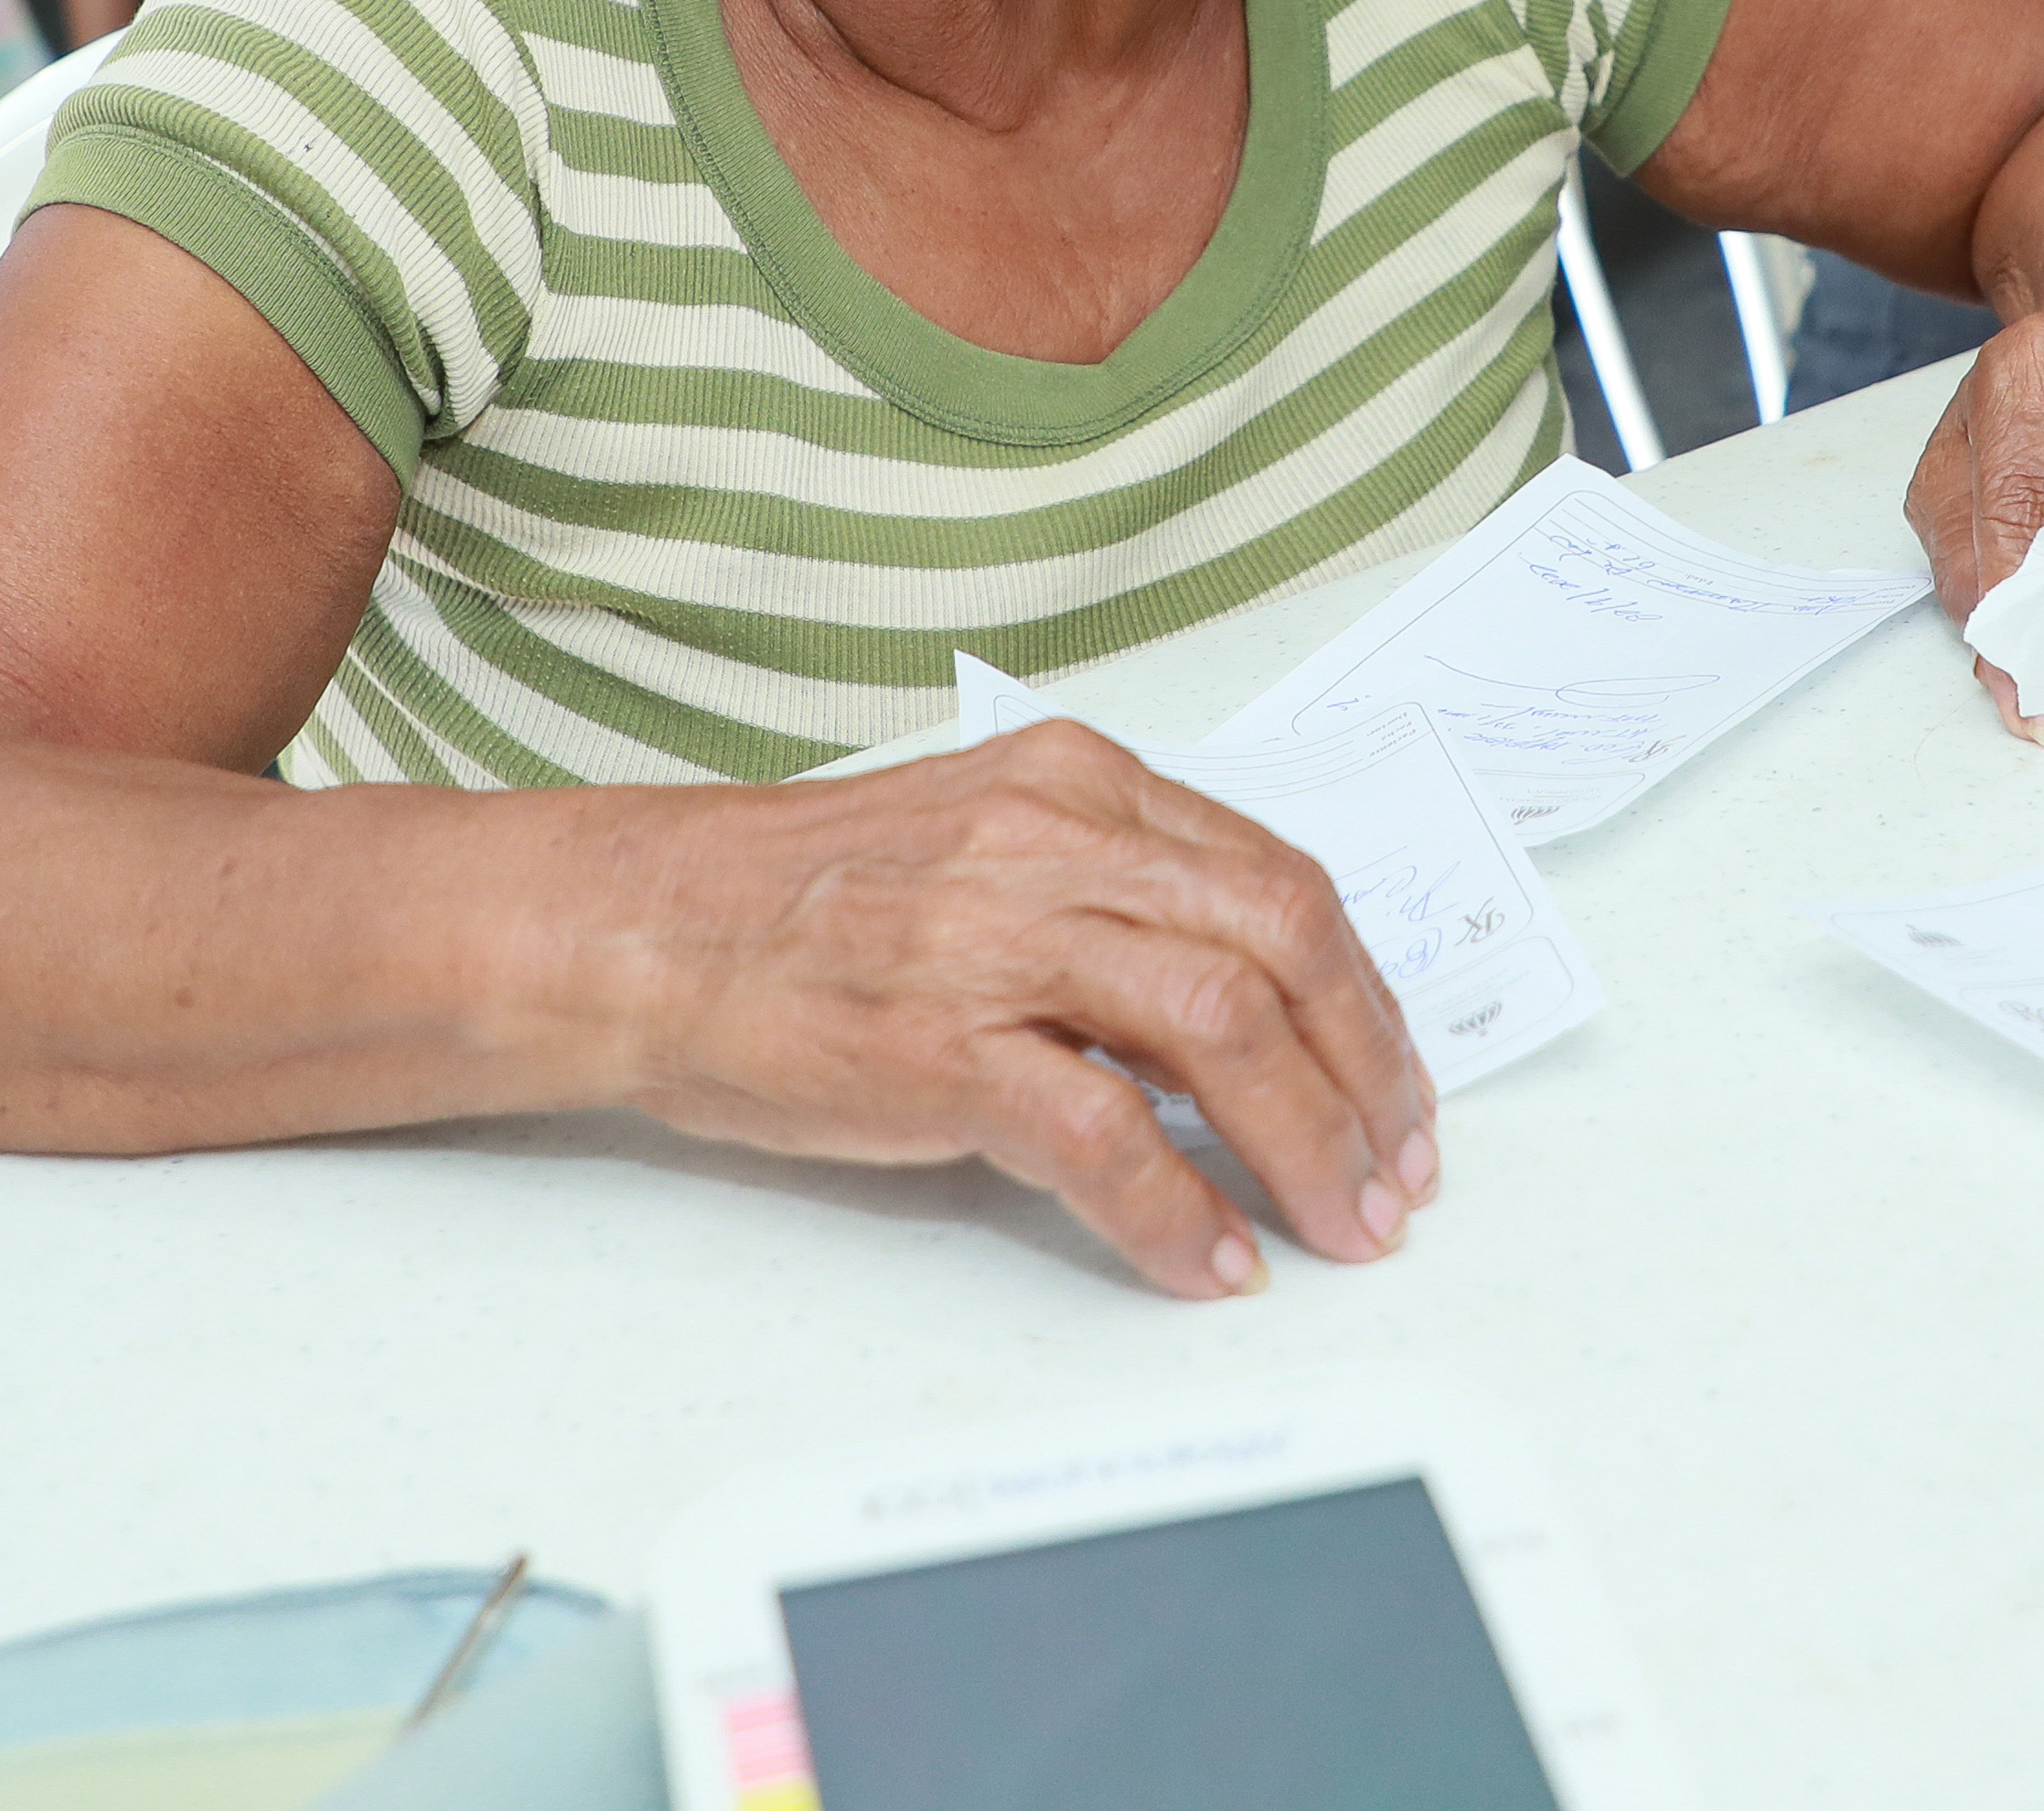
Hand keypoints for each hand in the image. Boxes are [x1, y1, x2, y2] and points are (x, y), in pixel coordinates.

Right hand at [612, 722, 1440, 1297]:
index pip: (1279, 881)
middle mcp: (1053, 842)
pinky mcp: (937, 1044)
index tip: (1396, 1086)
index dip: (1365, 998)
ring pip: (1223, 1024)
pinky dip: (1179, 1210)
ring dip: (1310, 1141)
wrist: (641, 926)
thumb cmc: (805, 901)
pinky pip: (1103, 1133)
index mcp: (1077, 783)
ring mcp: (995, 939)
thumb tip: (1250, 1011)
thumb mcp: (987, 843)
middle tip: (1402, 1169)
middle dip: (1371, 1070)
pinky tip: (1213, 1260)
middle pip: (1283, 941)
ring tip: (1342, 1224)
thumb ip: (1115, 895)